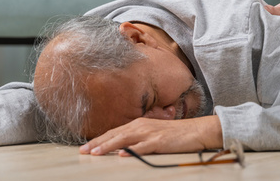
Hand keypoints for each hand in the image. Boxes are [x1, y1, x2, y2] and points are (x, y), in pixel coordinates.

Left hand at [79, 115, 222, 155]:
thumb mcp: (152, 134)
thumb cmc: (175, 135)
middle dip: (97, 143)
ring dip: (109, 146)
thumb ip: (137, 139)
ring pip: (124, 139)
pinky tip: (122, 154)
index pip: (113, 132)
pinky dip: (132, 150)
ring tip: (96, 153)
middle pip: (114, 134)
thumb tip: (121, 149)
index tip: (85, 148)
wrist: (196, 130)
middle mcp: (140, 126)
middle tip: (83, 151)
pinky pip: (143, 146)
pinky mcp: (159, 141)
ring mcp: (150, 133)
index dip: (98, 140)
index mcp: (138, 124)